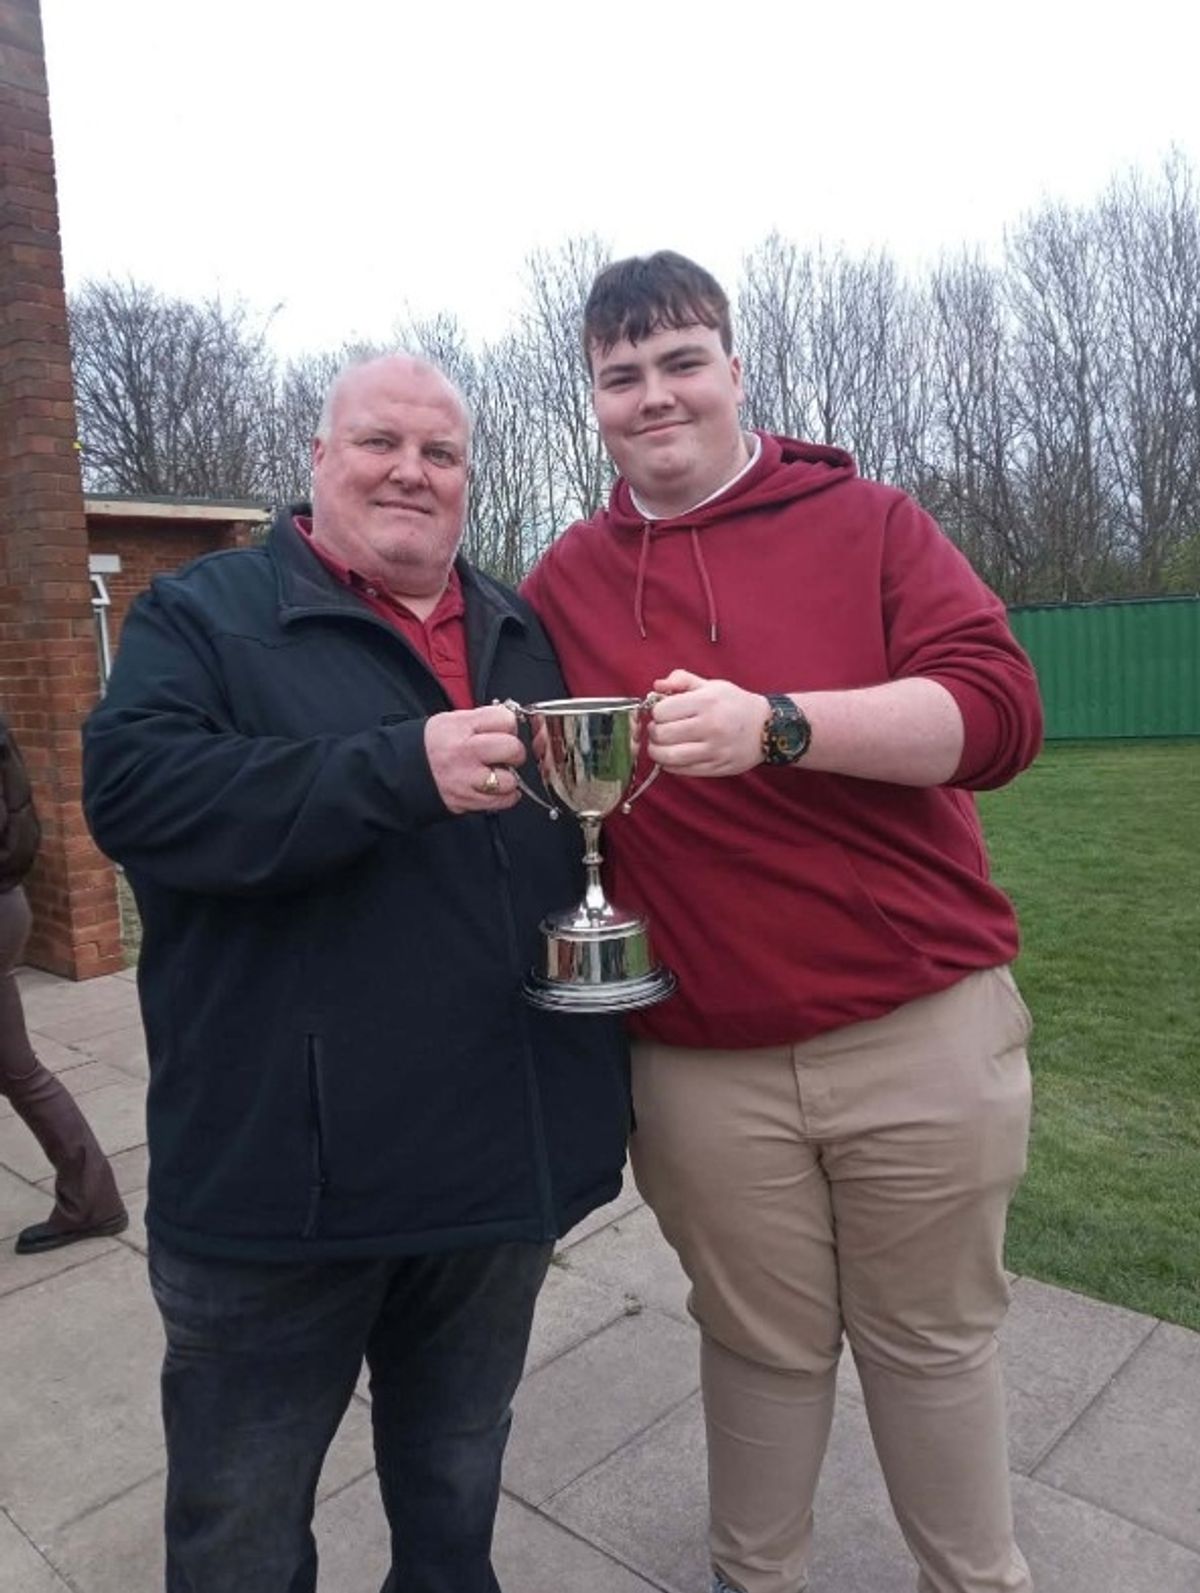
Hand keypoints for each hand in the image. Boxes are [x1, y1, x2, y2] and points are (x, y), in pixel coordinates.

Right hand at [424, 705, 525, 813]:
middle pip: (512, 749)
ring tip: (498, 773)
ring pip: (510, 779)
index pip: (506, 720)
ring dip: (509, 778)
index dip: (509, 725)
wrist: (405, 771)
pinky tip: (498, 789)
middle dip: (514, 752)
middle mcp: (463, 752)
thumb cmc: (433, 745)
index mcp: (461, 726)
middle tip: (506, 754)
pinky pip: (503, 801)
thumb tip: (512, 723)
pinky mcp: (467, 800)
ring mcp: (466, 779)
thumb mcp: (453, 720)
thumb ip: (483, 720)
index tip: (503, 731)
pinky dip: (506, 796)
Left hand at [648, 670, 766, 776]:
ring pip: (668, 756)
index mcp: (707, 702)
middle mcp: (710, 726)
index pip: (662, 711)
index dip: (657, 712)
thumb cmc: (735, 704)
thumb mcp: (711, 685)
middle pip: (661, 735)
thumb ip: (682, 680)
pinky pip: (680, 770)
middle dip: (654, 732)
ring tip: (661, 744)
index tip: (662, 712)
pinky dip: (669, 764)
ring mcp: (713, 750)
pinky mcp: (715, 767)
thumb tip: (657, 685)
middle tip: (659, 729)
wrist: (767, 728)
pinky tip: (673, 755)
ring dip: (657, 751)